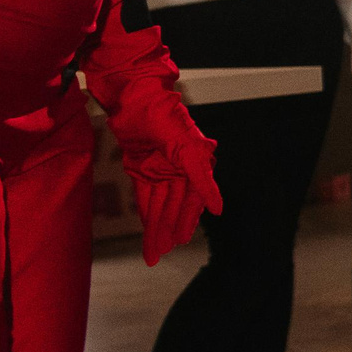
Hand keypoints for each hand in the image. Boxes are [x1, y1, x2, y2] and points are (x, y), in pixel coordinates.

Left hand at [107, 91, 221, 265]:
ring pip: (158, 205)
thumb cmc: (164, 116)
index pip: (192, 199)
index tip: (184, 240)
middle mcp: (179, 169)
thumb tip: (218, 209)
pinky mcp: (141, 168)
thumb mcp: (185, 148)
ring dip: (155, 228)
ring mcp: (160, 169)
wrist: (133, 98)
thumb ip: (201, 178)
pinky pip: (145, 196)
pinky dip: (145, 213)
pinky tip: (147, 230)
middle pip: (174, 206)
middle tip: (163, 253)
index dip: (188, 219)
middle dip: (168, 230)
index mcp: (195, 164)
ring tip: (152, 252)